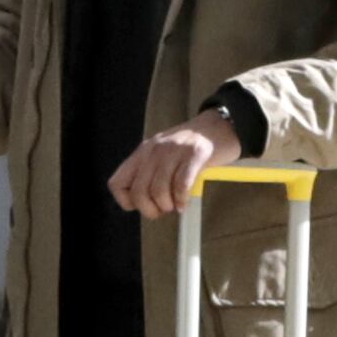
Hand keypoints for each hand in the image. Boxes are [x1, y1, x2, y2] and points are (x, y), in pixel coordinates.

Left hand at [108, 108, 244, 218]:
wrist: (219, 126)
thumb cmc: (191, 147)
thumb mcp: (162, 155)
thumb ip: (150, 174)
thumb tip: (146, 204)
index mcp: (142, 152)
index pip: (117, 184)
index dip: (128, 202)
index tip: (145, 204)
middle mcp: (154, 150)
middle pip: (139, 192)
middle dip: (151, 209)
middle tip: (164, 210)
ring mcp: (174, 151)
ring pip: (158, 191)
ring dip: (168, 205)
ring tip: (177, 205)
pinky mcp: (194, 154)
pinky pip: (181, 185)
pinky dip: (182, 200)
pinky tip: (185, 202)